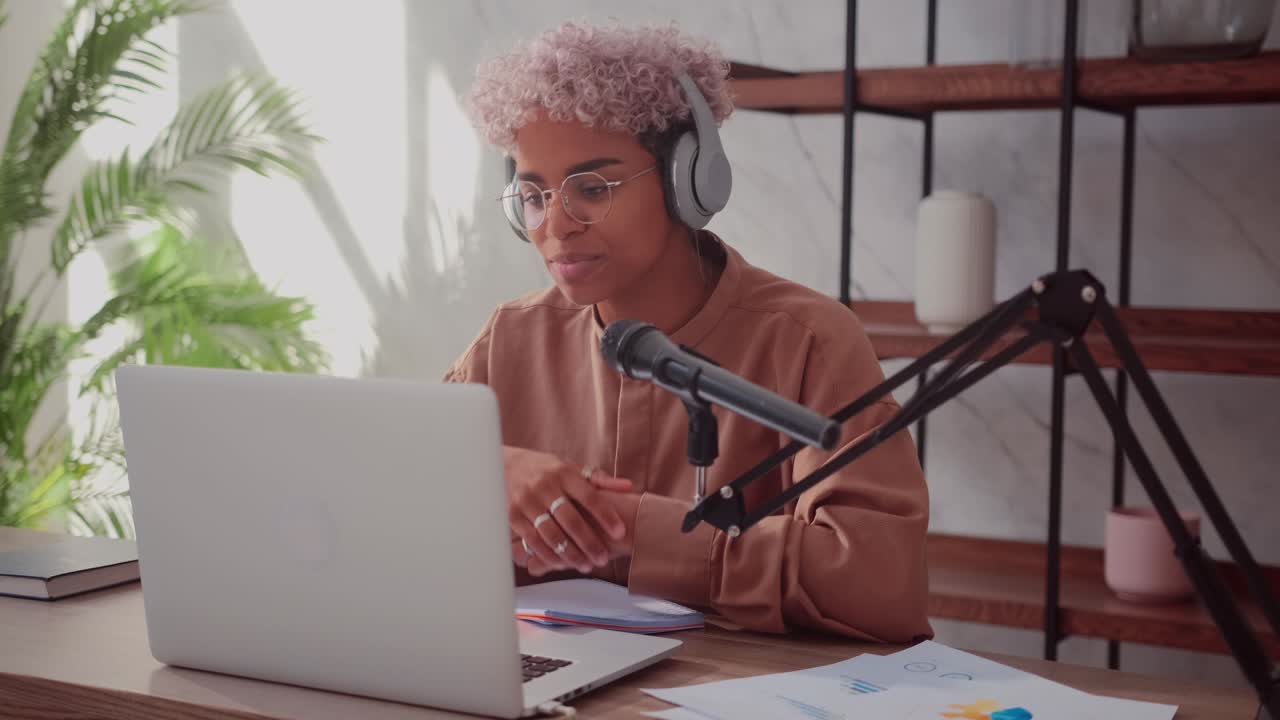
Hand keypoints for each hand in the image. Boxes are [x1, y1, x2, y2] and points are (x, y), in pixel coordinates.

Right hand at [503, 446, 631, 575]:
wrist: (508, 466)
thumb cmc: (549, 471)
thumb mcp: (573, 469)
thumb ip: (600, 480)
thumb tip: (629, 486)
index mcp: (564, 473)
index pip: (589, 496)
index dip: (605, 515)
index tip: (620, 532)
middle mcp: (545, 486)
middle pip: (570, 519)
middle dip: (588, 541)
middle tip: (603, 558)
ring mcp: (527, 501)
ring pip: (550, 533)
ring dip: (569, 553)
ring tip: (586, 565)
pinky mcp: (513, 515)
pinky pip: (532, 540)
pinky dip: (547, 554)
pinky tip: (561, 564)